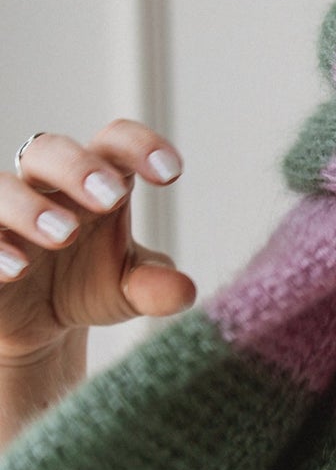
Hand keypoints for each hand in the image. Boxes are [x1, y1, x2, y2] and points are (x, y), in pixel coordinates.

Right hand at [0, 122, 194, 364]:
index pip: (114, 141)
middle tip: (112, 197)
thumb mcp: (129, 290)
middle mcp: (46, 186)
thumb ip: (155, 286)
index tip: (171, 174)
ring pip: (2, 187)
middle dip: (79, 168)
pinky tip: (19, 268)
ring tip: (65, 235)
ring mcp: (6, 212)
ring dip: (32, 207)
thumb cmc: (88, 286)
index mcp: (95, 180)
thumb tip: (184, 290)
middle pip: (49, 149)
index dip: (141, 146)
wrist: (41, 328)